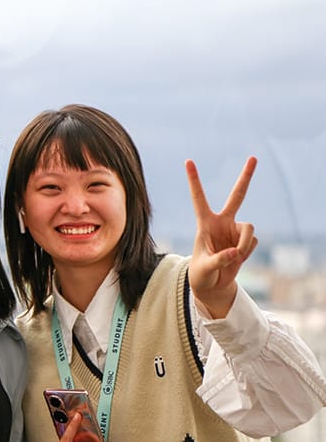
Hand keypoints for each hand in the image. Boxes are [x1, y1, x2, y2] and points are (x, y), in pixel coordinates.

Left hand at [186, 156, 258, 317]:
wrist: (212, 284)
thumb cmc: (201, 274)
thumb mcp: (205, 268)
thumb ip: (219, 260)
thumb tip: (234, 252)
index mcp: (205, 223)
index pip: (199, 198)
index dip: (194, 180)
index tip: (188, 161)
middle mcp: (222, 222)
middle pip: (237, 195)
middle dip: (246, 177)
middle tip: (254, 157)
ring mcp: (235, 230)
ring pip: (250, 229)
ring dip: (244, 245)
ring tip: (233, 258)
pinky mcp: (246, 240)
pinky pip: (253, 242)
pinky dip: (246, 253)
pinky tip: (237, 259)